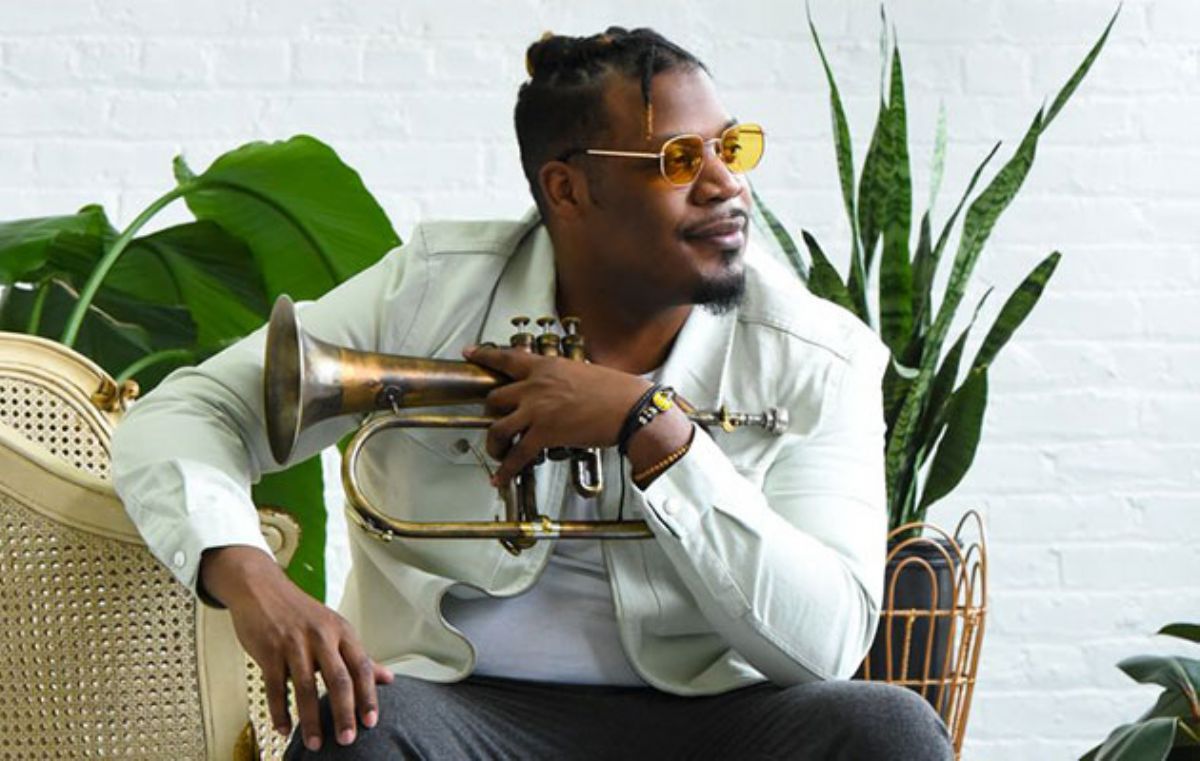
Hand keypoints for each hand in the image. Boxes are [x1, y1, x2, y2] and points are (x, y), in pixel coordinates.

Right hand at [200, 546, 393, 751]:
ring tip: (315, 743)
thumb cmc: (301, 612)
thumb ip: (359, 656)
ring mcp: (293, 643)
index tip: (371, 722)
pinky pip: (275, 687)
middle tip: (347, 739)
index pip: (361, 667)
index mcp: (342, 631)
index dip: (368, 696)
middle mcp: (321, 636)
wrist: (262, 589)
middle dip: (344, 713)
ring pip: (305, 687)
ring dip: (310, 720)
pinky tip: (284, 728)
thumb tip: (388, 677)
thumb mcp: (335, 628)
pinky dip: (280, 711)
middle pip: (338, 679)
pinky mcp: (268, 650)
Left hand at [462, 344, 649, 483]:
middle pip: (495, 397)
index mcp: (546, 367)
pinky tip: (501, 477)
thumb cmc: (616, 391)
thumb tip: (560, 387)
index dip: (483, 355)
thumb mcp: (583, 371)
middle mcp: (535, 387)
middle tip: (496, 419)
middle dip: (492, 411)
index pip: (506, 358)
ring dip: (494, 442)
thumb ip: (563, 378)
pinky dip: (506, 469)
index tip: (470, 353)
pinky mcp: (544, 434)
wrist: (630, 408)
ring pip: (497, 427)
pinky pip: (517, 455)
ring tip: (497, 450)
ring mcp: (537, 411)